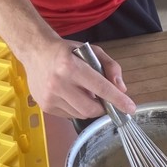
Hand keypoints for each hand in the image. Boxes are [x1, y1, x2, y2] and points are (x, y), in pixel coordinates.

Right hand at [20, 38, 136, 121]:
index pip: (100, 88)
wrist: (36, 51)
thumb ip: (110, 67)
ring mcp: (50, 97)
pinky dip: (76, 109)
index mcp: (71, 67)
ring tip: (84, 93)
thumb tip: (121, 89)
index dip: (117, 100)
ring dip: (89, 108)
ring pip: (80, 114)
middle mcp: (59, 83)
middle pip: (91, 108)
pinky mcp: (45, 106)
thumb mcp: (92, 51)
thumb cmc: (66, 51)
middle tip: (104, 100)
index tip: (130, 108)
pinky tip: (72, 96)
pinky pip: (69, 115)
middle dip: (102, 107)